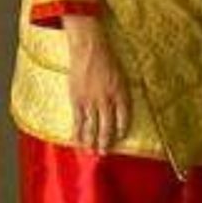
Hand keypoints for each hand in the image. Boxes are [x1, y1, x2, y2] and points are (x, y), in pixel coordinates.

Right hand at [61, 14, 128, 152]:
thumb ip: (121, 93)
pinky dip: (78, 132)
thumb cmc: (108, 60)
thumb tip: (120, 108)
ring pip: (92, 127)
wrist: (90, 48)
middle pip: (107, 127)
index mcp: (121, 93)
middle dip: (106, 142)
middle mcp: (107, 100)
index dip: (121, 130)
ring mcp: (91, 101)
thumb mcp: (122, 76)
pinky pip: (78, 120)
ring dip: (91, 142)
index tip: (120, 138)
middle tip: (105, 154)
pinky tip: (77, 141)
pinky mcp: (77, 99)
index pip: (124, 118)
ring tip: (91, 153)